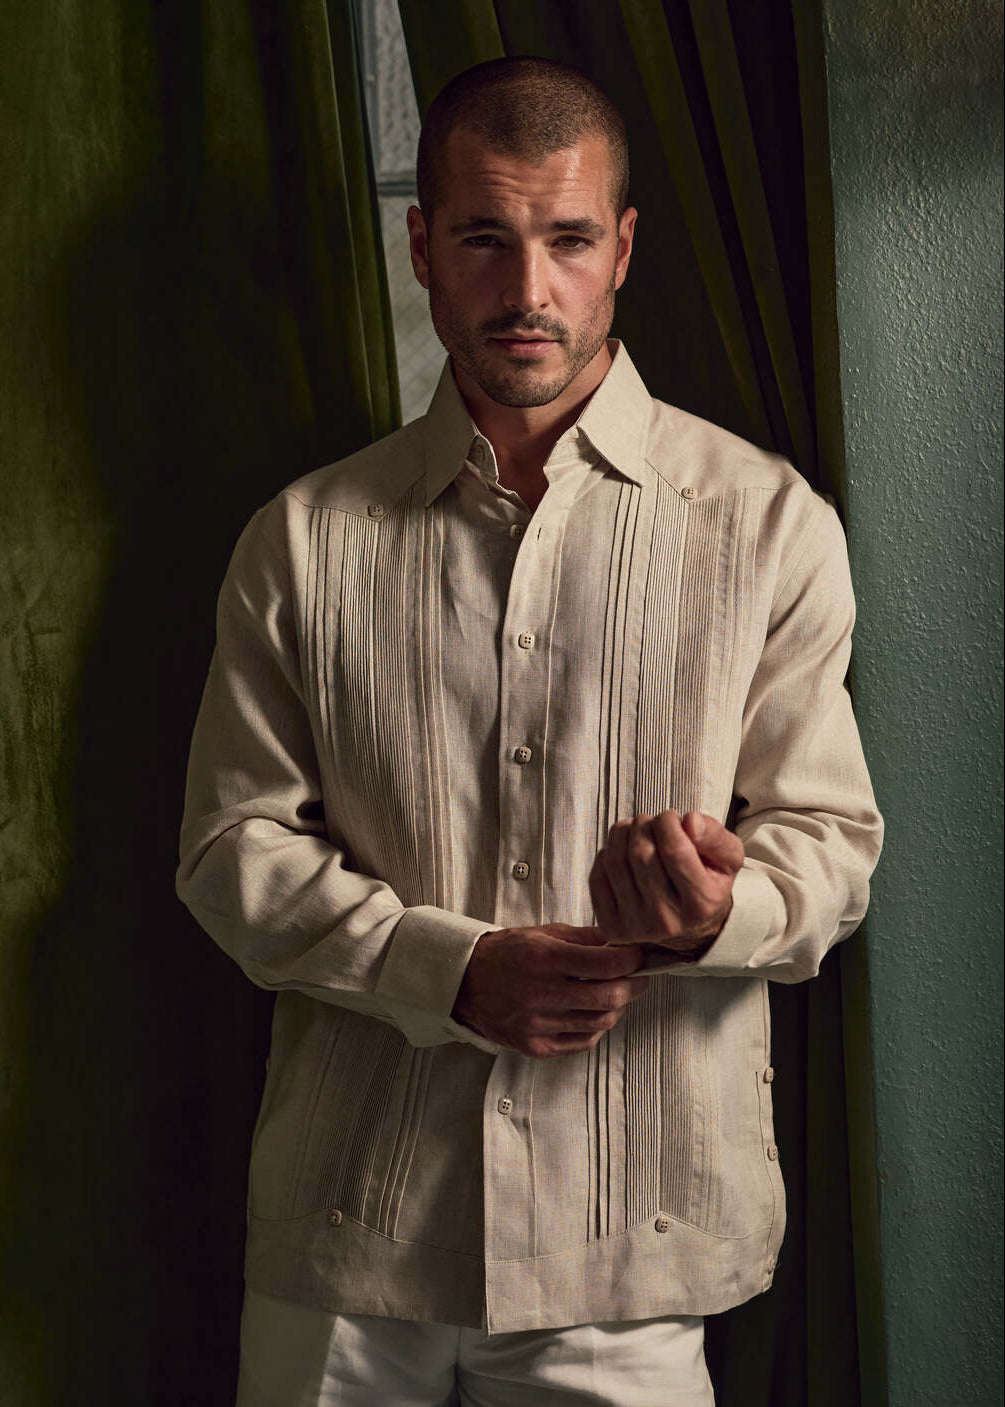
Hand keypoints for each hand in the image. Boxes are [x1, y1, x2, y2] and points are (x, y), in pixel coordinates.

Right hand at [451, 924, 649, 1058]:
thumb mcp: (543, 933)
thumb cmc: (505, 954)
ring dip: (618, 1007)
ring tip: (616, 993)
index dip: (633, 959)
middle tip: (640, 977)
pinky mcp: (535, 1047)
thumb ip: (584, 938)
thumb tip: (622, 942)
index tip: (640, 955)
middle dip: (635, 985)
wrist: (464, 983)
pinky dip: (596, 1027)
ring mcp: (538, 1024)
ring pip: (600, 1022)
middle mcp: (541, 992)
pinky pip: (582, 1041)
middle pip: (610, 996)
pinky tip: (593, 1012)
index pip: (607, 963)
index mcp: (545, 958)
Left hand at [589, 810, 743, 958]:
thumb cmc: (707, 883)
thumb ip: (715, 836)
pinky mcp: (613, 927)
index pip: (674, 850)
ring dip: (622, 833)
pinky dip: (607, 854)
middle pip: (641, 854)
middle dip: (644, 825)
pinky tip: (623, 852)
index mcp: (701, 904)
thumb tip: (689, 821)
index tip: (670, 818)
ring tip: (636, 830)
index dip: (667, 822)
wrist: (690, 926)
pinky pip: (597, 877)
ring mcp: (637, 927)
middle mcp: (668, 921)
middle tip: (652, 823)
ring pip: (615, 862)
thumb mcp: (727, 859)